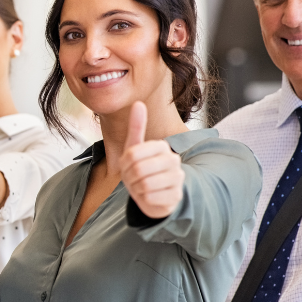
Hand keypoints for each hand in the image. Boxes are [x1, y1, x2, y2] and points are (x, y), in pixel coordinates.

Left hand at [119, 101, 182, 218]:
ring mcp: (178, 178)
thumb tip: (138, 102)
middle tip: (134, 179)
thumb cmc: (140, 170)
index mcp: (162, 146)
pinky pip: (150, 197)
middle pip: (137, 169)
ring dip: (136, 189)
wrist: (152, 195)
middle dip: (129, 178)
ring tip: (141, 187)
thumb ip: (136, 127)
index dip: (124, 164)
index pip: (131, 154)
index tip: (128, 166)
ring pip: (144, 184)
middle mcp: (173, 160)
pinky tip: (149, 196)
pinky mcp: (176, 196)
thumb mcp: (133, 149)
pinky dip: (144, 199)